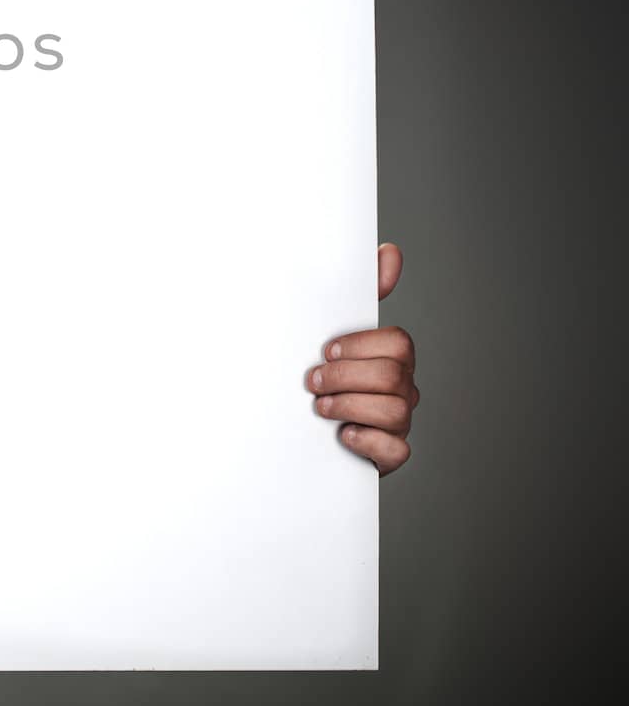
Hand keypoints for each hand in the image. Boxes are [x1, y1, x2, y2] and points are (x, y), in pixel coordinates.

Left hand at [307, 242, 417, 474]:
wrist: (302, 428)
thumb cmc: (325, 372)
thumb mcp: (335, 331)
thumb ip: (362, 293)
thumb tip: (391, 252)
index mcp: (392, 356)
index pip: (398, 342)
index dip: (360, 345)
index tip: (325, 350)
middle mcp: (403, 387)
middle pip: (392, 376)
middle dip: (344, 377)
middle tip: (313, 382)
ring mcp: (400, 421)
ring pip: (394, 411)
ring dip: (348, 406)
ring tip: (320, 408)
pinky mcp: (391, 453)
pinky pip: (396, 449)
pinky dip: (365, 440)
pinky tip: (342, 434)